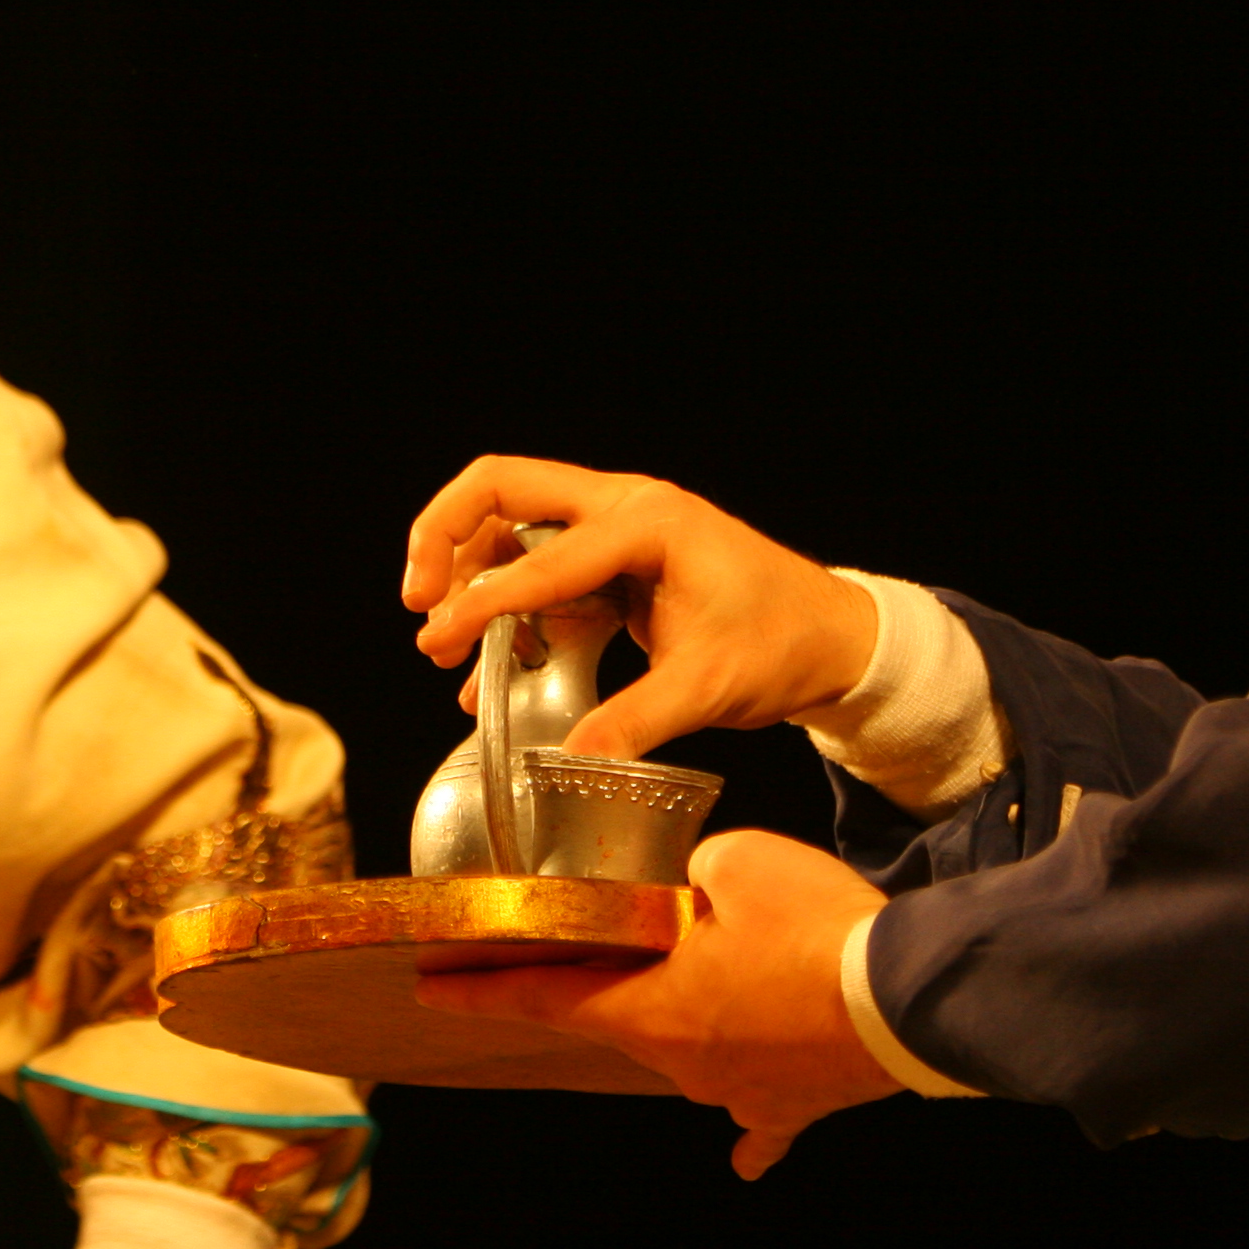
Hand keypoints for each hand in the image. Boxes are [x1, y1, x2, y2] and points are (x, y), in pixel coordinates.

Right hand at [403, 457, 877, 757]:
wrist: (831, 638)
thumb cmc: (783, 643)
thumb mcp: (710, 687)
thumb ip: (636, 720)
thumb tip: (573, 761)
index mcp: (648, 522)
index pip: (541, 554)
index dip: (482, 600)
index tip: (439, 639)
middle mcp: (624, 507)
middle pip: (501, 487)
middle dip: (445, 535)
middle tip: (417, 600)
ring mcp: (615, 528)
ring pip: (511, 525)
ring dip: (468, 574)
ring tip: (443, 645)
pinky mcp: (613, 561)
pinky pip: (538, 569)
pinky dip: (505, 607)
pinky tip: (489, 668)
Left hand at [415, 829, 898, 1176]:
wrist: (909, 995)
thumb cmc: (818, 928)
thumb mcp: (735, 862)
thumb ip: (690, 873)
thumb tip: (693, 890)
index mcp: (651, 1007)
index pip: (545, 994)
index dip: (483, 989)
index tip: (433, 989)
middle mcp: (681, 1061)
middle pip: (622, 1015)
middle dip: (615, 976)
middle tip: (620, 939)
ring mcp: (735, 1091)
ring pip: (690, 1046)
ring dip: (694, 1007)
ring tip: (726, 967)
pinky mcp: (790, 1102)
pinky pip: (757, 1113)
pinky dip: (749, 1112)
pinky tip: (744, 1155)